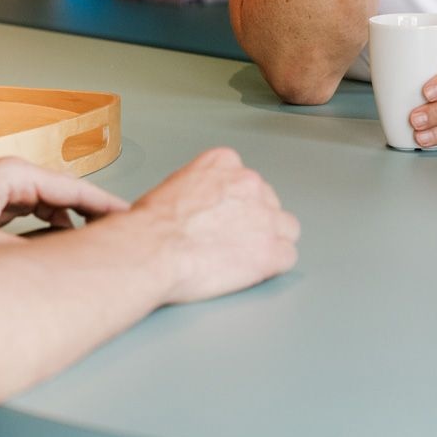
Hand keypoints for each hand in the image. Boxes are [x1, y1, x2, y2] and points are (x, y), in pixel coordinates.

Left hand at [0, 157, 128, 249]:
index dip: (106, 206)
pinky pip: (26, 221)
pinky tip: (46, 253)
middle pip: (64, 199)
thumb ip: (22, 254)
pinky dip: (41, 235)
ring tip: (85, 251)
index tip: (132, 219)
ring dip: (63, 230)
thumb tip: (57, 270)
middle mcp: (9, 181)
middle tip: (114, 240)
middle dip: (88, 219)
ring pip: (45, 211)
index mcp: (14, 176)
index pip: (75, 189)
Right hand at [128, 148, 299, 303]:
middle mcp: (250, 183)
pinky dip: (273, 267)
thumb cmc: (150, 226)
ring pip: (286, 228)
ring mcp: (264, 216)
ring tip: (244, 258)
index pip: (247, 180)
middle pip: (268, 203)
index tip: (226, 218)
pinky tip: (254, 272)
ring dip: (270, 242)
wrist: (151, 250)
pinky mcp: (270, 250)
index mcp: (225, 163)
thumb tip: (199, 203)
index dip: (238, 204)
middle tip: (231, 241)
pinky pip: (287, 257)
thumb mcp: (172, 186)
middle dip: (255, 222)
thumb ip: (199, 187)